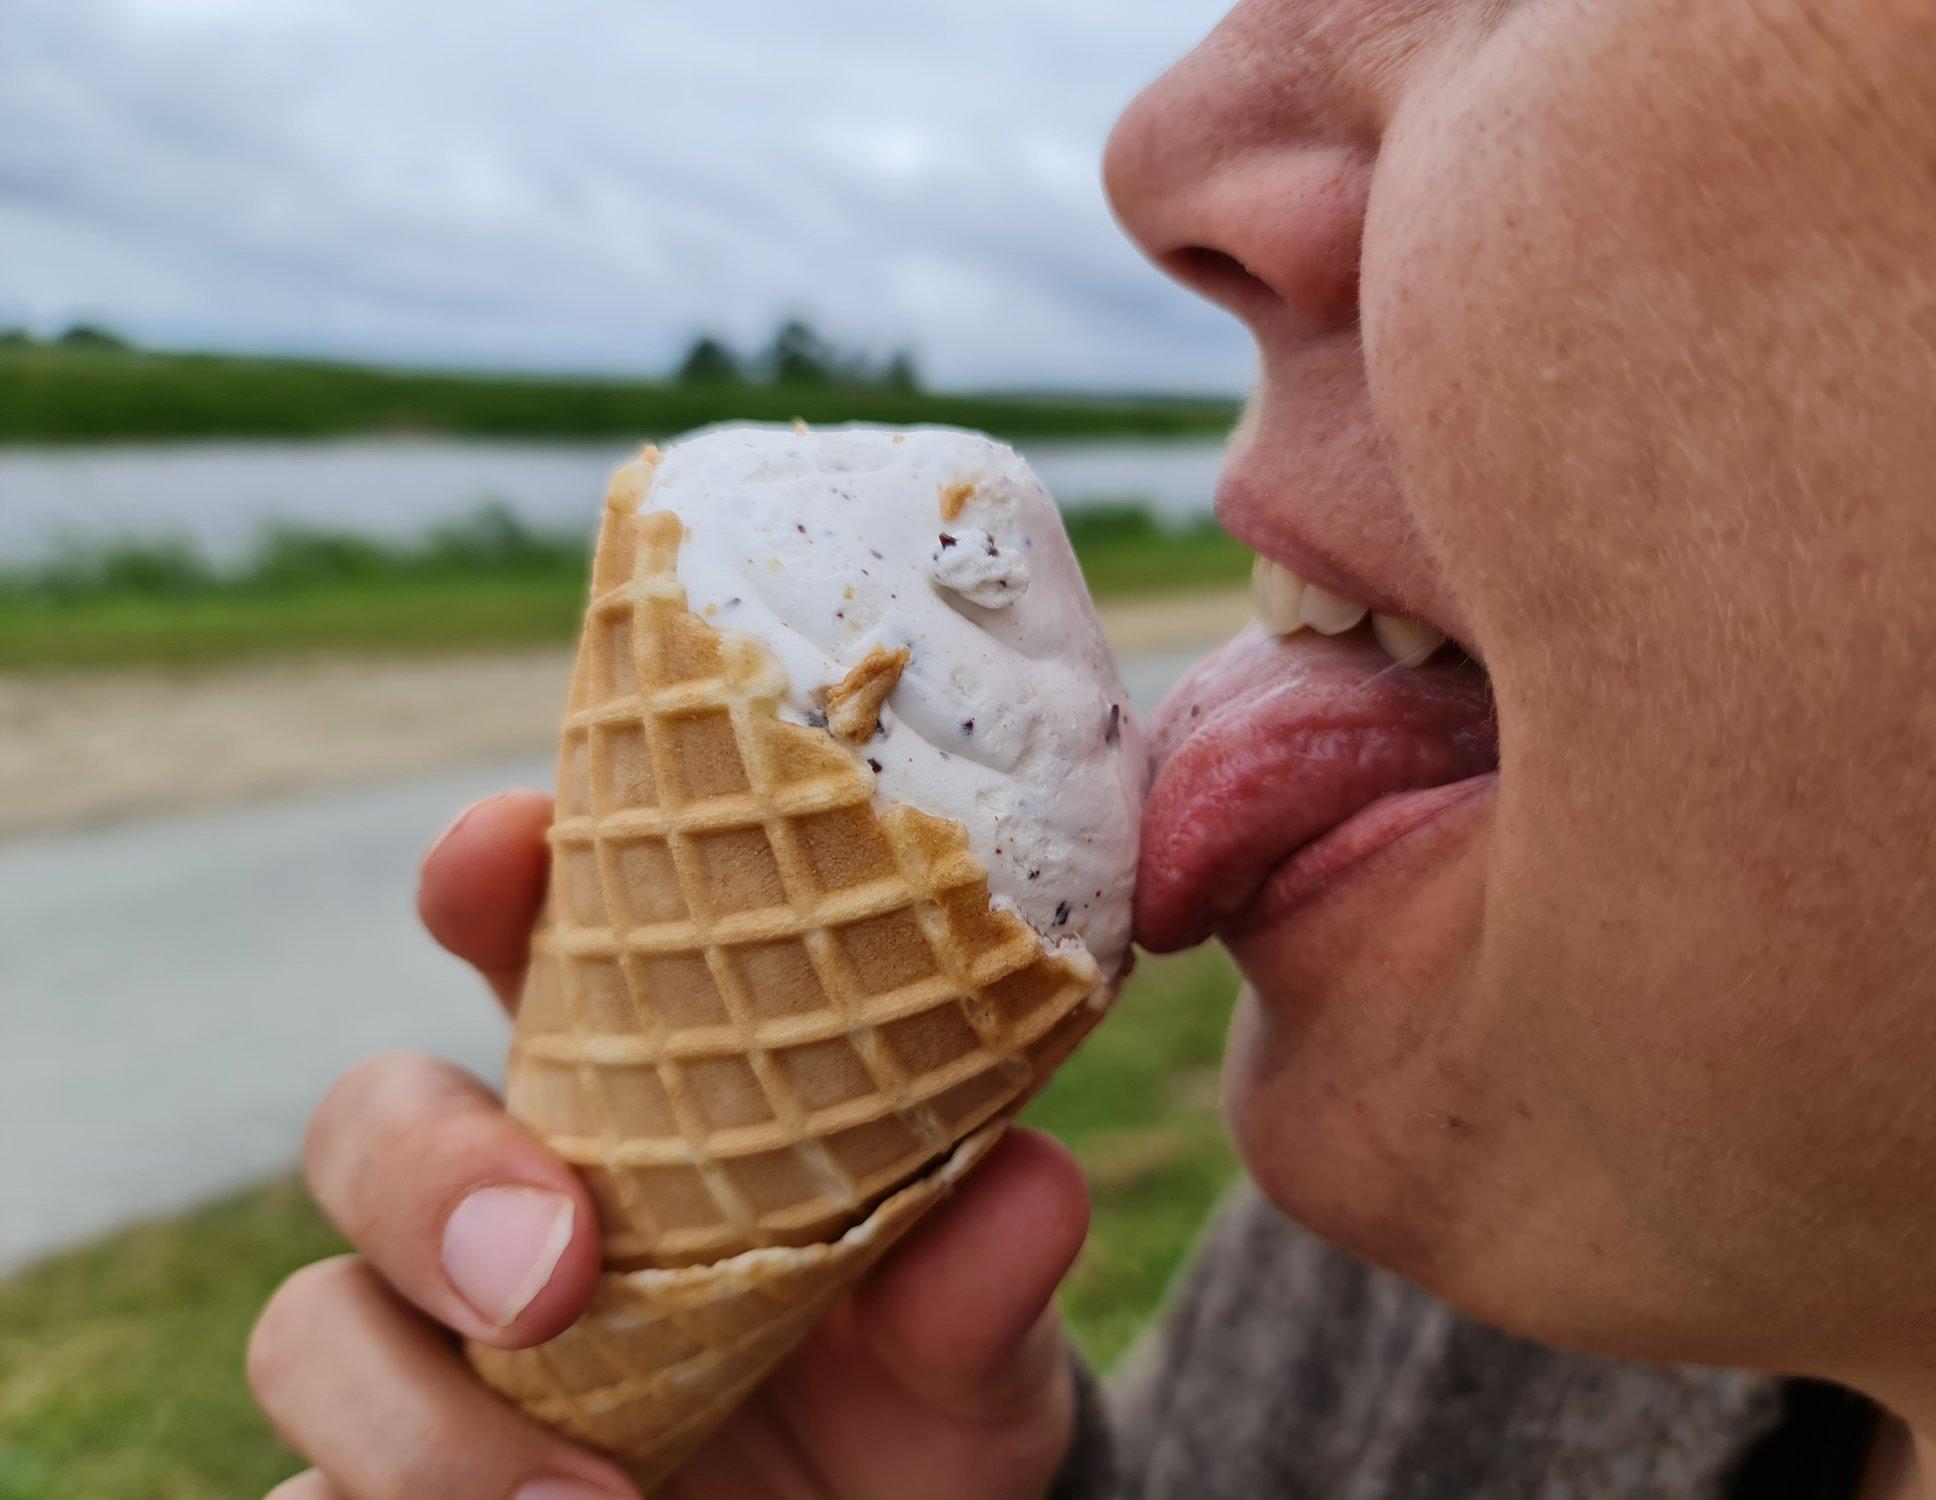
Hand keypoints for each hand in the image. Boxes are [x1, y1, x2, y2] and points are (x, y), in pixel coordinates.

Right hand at [248, 789, 1090, 1499]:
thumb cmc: (915, 1400)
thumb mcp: (969, 1350)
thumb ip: (978, 1280)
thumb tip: (1032, 1187)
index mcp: (639, 1102)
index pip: (529, 940)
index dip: (489, 869)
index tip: (503, 846)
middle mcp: (511, 1203)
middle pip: (369, 1118)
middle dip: (427, 1167)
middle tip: (554, 1270)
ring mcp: (428, 1355)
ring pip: (310, 1326)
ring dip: (415, 1417)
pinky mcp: (383, 1490)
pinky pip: (306, 1497)